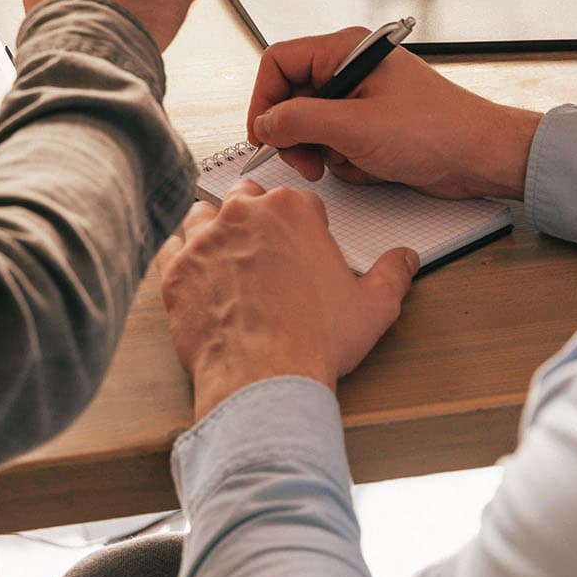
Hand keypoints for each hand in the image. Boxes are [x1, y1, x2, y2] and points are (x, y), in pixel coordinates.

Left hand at [156, 181, 418, 419]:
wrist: (263, 379)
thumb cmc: (315, 341)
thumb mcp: (373, 307)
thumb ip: (393, 274)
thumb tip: (405, 259)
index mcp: (291, 210)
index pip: (299, 200)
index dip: (305, 226)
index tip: (305, 247)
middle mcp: (243, 214)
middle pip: (247, 196)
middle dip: (256, 217)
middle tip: (267, 251)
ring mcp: (204, 240)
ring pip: (203, 214)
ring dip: (215, 229)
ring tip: (229, 258)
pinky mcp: (175, 270)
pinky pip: (170, 246)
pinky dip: (181, 256)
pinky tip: (196, 274)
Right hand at [247, 27, 540, 199]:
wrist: (481, 157)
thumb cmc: (437, 130)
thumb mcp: (356, 127)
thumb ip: (300, 121)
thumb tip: (265, 123)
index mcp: (346, 50)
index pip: (279, 62)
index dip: (264, 99)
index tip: (263, 135)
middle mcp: (350, 69)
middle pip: (291, 98)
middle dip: (296, 135)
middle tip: (306, 161)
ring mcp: (360, 99)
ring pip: (311, 126)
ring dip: (324, 152)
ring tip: (351, 162)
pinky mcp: (370, 126)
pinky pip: (335, 144)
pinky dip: (346, 161)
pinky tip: (373, 166)